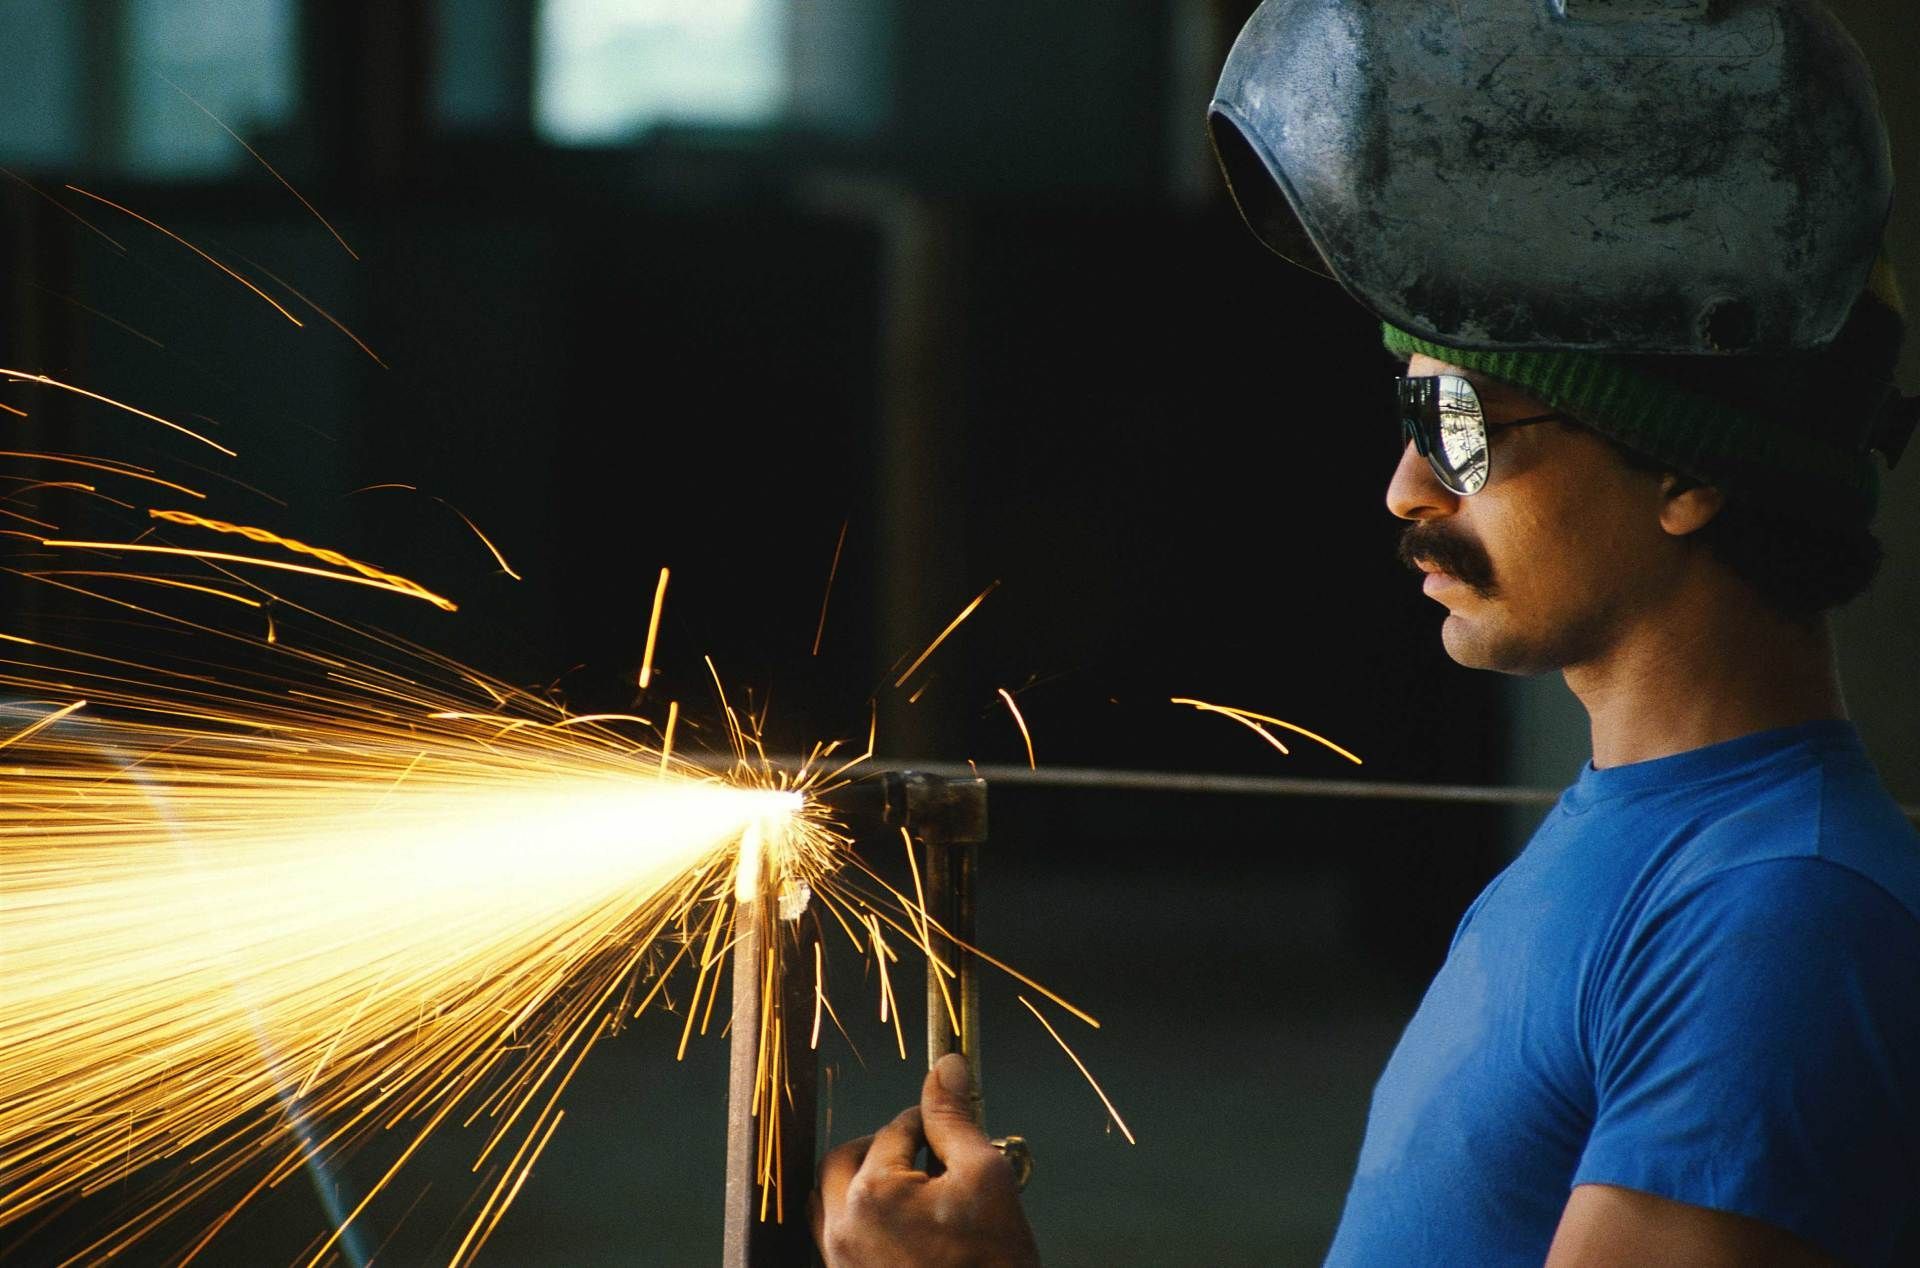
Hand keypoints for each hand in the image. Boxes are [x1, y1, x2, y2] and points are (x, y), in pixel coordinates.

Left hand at [811, 1052, 1039, 1266]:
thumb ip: (956, 1120)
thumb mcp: (986, 1178)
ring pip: (829, 1199)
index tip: (948, 1124)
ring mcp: (841, 1262)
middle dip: (881, 1146)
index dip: (927, 1121)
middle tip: (923, 1151)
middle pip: (844, 1160)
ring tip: (909, 1186)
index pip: (894, 1129)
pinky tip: (900, 1224)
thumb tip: (947, 1067)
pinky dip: (859, 1218)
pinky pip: (834, 1237)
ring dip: (862, 1181)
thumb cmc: (992, 1266)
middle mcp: (843, 1228)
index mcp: (873, 1194)